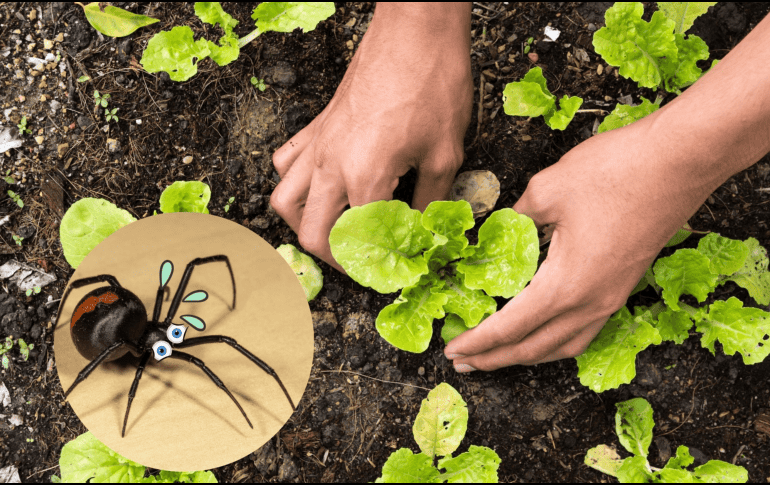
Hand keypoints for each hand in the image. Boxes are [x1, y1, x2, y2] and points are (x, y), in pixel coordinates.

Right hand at [270, 4, 472, 269]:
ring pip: (284, 201)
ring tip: (330, 232)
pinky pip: (287, 162)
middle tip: (360, 264)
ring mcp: (318, 145)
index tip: (392, 273)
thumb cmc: (433, 85)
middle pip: (312, 233)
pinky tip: (318, 186)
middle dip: (334, 259)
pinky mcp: (317, 126)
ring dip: (303, 225)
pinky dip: (294, 183)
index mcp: (364, 178)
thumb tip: (425, 231)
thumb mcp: (445, 153)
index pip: (360, 242)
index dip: (377, 267)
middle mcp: (331, 166)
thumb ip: (431, 202)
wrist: (415, 31)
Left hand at [444, 123, 710, 369]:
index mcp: (565, 286)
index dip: (477, 342)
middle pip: (534, 348)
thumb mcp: (547, 190)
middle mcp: (590, 303)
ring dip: (526, 355)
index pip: (509, 328)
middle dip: (495, 358)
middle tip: (463, 361)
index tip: (451, 349)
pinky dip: (555, 342)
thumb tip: (499, 229)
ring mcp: (611, 298)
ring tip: (497, 356)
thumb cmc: (615, 172)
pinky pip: (584, 331)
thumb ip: (515, 218)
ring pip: (563, 346)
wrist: (681, 161)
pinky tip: (543, 333)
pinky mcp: (623, 287)